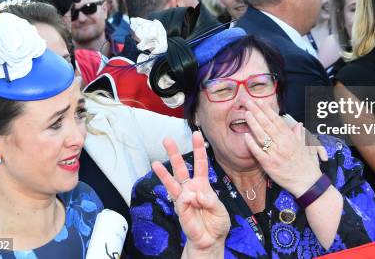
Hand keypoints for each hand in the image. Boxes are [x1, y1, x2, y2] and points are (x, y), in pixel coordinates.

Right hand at [152, 132, 229, 251]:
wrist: (211, 240)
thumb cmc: (216, 223)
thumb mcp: (220, 209)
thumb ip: (210, 200)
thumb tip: (195, 194)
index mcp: (203, 184)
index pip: (201, 163)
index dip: (199, 149)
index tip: (196, 134)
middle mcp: (190, 188)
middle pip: (181, 168)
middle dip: (174, 154)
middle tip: (167, 139)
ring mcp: (184, 198)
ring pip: (172, 182)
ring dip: (163, 173)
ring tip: (154, 162)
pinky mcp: (180, 210)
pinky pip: (181, 200)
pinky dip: (187, 200)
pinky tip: (190, 199)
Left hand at [242, 99, 322, 197]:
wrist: (307, 182)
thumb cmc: (306, 164)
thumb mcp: (305, 146)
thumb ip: (298, 134)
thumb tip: (298, 124)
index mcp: (290, 138)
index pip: (277, 120)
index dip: (267, 110)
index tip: (259, 101)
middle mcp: (282, 143)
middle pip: (267, 124)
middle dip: (257, 112)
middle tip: (248, 102)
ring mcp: (275, 154)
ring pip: (262, 136)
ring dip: (253, 123)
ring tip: (246, 114)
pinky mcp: (269, 164)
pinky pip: (258, 152)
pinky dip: (252, 144)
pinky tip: (245, 136)